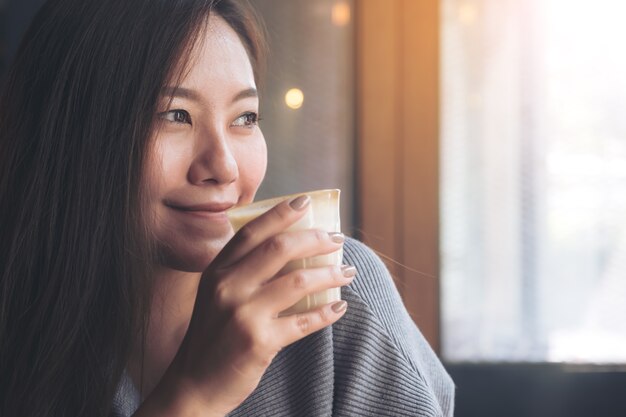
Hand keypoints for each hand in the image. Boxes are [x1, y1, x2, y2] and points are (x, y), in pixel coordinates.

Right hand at [143, 195, 352, 415]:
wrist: (193, 385)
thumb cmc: (210, 336)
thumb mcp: (214, 295)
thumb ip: (240, 272)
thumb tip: (289, 249)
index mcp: (216, 271)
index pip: (252, 231)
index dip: (281, 213)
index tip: (306, 202)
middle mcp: (227, 287)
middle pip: (280, 248)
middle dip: (316, 239)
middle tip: (337, 238)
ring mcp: (243, 314)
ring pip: (298, 281)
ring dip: (330, 274)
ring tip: (347, 272)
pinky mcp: (259, 342)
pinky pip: (303, 321)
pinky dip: (326, 313)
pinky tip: (339, 307)